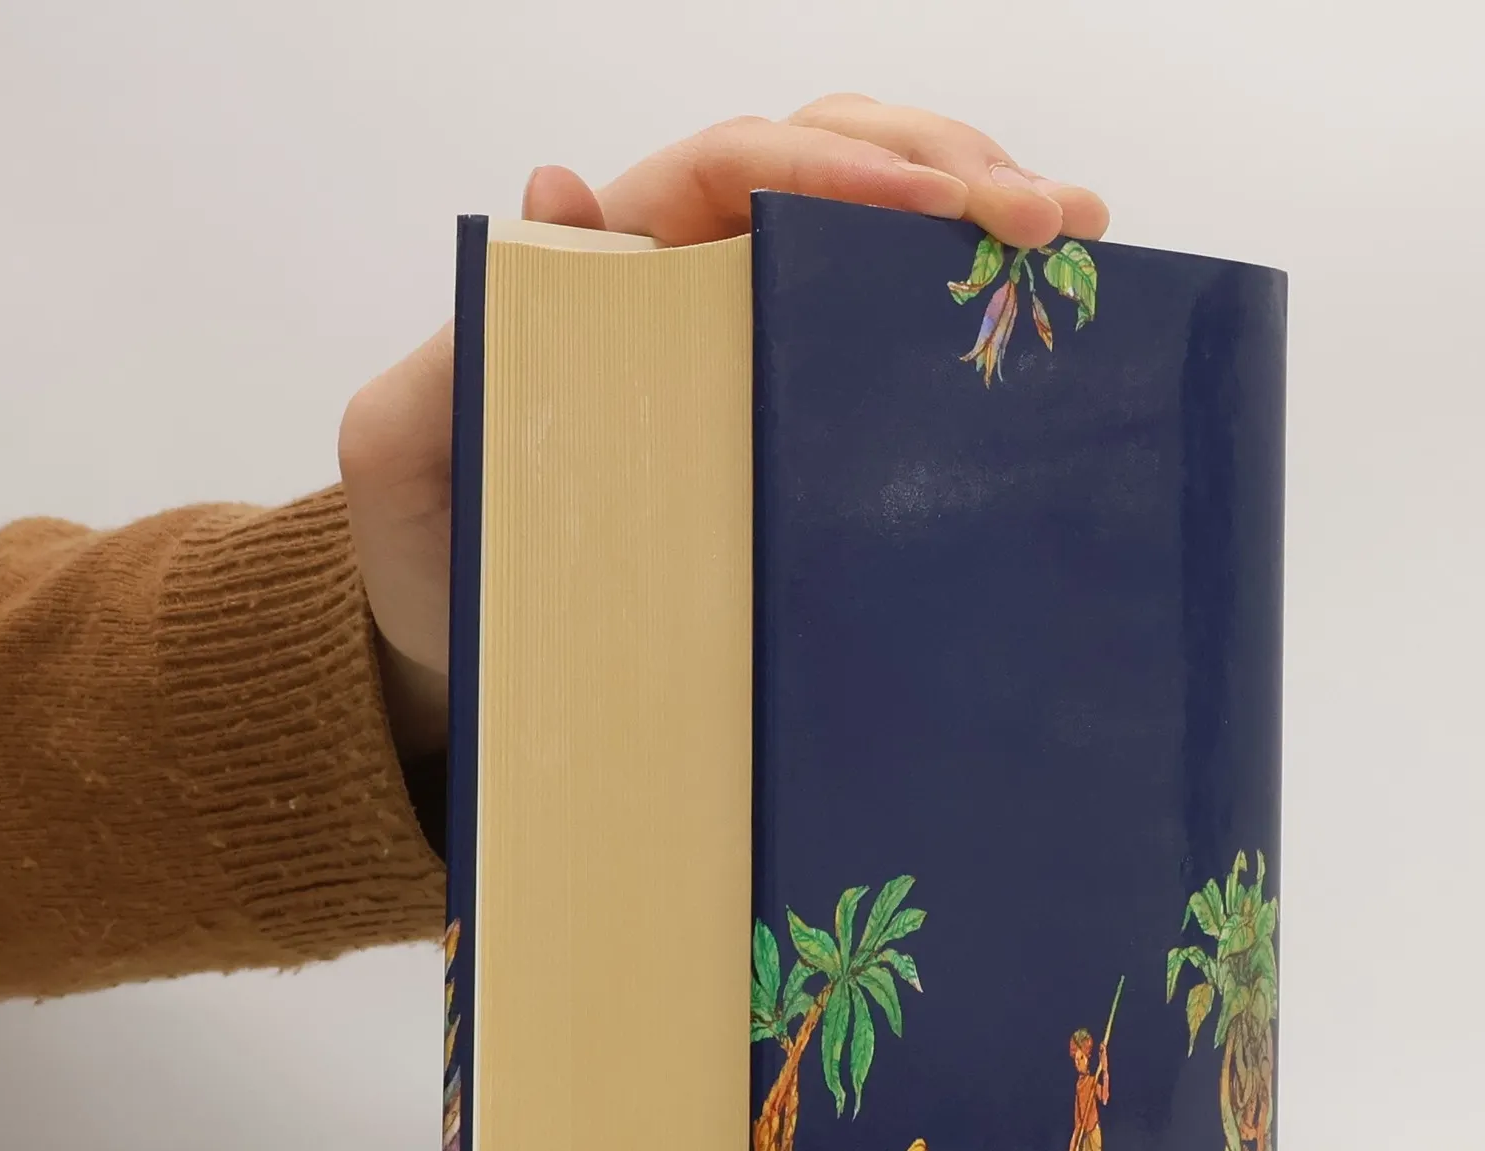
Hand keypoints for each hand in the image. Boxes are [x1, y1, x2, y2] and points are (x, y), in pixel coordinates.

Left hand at [338, 97, 1108, 760]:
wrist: (459, 651)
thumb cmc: (431, 556)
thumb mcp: (405, 451)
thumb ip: (455, 340)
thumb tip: (556, 191)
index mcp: (610, 272)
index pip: (739, 169)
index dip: (842, 168)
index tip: (939, 209)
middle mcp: (686, 283)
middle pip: (828, 164)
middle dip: (945, 166)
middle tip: (1053, 217)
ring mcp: (741, 345)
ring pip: (868, 227)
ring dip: (974, 215)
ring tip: (1079, 240)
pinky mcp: (778, 418)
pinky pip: (870, 332)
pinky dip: (954, 308)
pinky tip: (1032, 319)